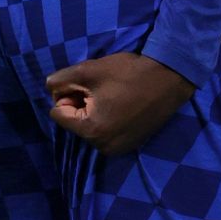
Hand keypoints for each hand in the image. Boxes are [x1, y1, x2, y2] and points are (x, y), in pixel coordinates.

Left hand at [47, 51, 195, 155]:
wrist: (170, 78)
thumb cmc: (128, 73)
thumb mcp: (88, 71)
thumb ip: (61, 80)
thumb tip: (49, 88)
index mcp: (91, 131)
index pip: (58, 112)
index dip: (69, 94)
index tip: (89, 84)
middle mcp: (103, 147)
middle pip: (74, 122)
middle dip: (82, 104)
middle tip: (104, 88)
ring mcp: (120, 148)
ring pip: (91, 127)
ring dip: (96, 111)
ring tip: (116, 96)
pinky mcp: (132, 144)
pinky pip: (108, 132)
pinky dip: (110, 119)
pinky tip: (125, 104)